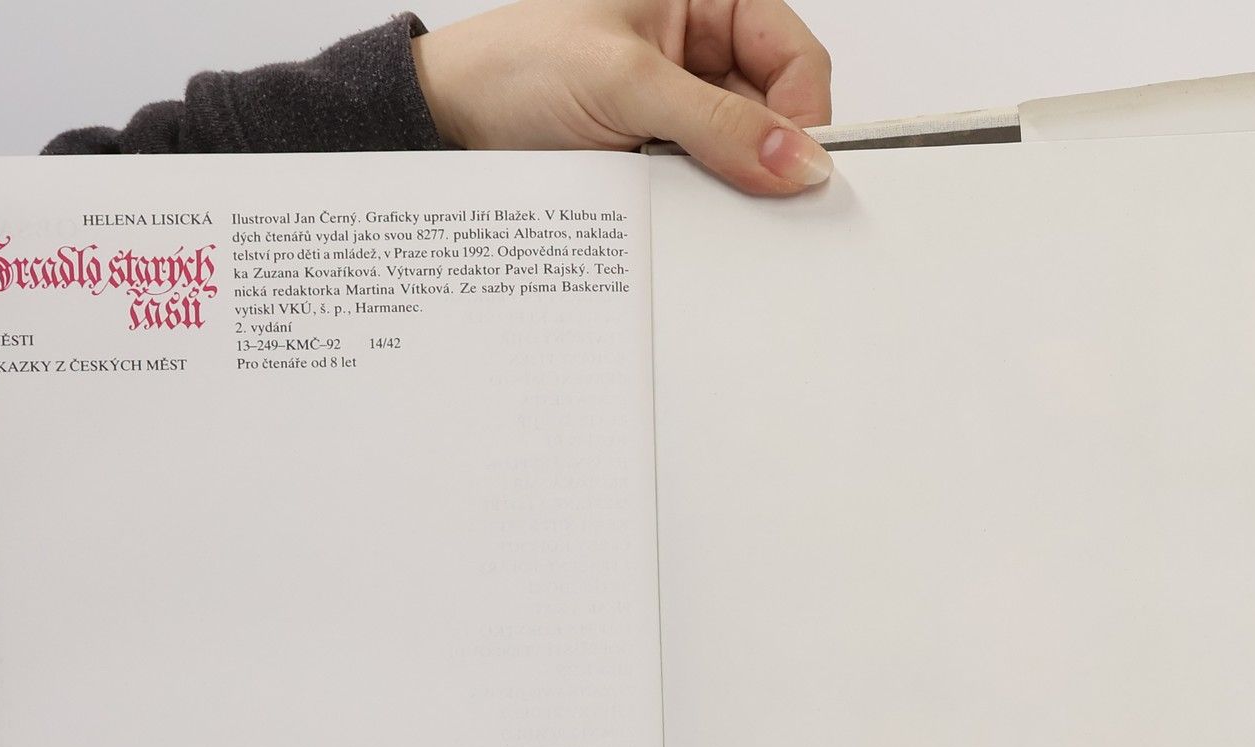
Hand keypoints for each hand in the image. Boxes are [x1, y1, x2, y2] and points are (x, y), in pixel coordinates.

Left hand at [411, 0, 833, 194]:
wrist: (449, 126)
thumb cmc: (514, 69)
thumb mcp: (625, 82)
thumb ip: (718, 124)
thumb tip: (799, 160)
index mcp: (704, 0)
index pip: (793, 56)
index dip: (805, 112)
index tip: (797, 169)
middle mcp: (701, 52)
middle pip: (777, 115)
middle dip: (769, 159)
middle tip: (759, 201)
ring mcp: (682, 112)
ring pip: (746, 161)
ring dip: (732, 190)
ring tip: (695, 201)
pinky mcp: (661, 162)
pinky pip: (707, 194)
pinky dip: (703, 213)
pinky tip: (681, 217)